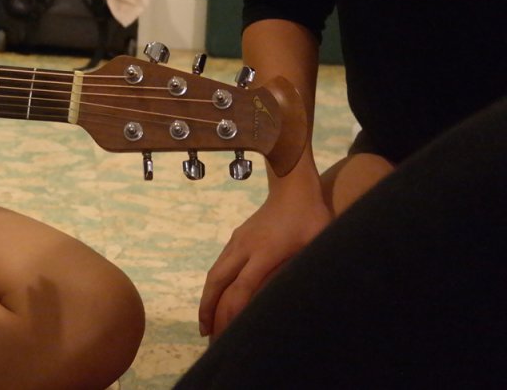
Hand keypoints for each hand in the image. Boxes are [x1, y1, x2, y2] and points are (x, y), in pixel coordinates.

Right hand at [198, 189, 331, 338]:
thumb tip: (299, 296)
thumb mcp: (316, 245)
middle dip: (208, 309)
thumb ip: (304, 269)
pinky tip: (217, 296)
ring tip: (206, 322)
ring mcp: (237, 241)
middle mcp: (244, 247)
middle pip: (217, 282)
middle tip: (205, 334)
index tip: (229, 334)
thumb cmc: (311, 217)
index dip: (232, 312)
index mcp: (264, 252)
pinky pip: (220, 265)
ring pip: (215, 273)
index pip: (241, 288)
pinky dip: (214, 285)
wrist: (292, 186)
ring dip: (207, 298)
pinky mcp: (237, 238)